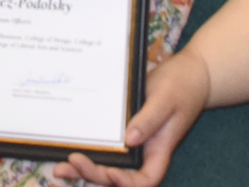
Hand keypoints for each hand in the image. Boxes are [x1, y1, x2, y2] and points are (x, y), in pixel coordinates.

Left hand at [53, 48, 209, 186]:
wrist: (189, 73)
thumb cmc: (183, 85)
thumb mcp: (167, 98)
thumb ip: (150, 119)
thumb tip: (130, 139)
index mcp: (159, 149)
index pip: (145, 179)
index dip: (127, 182)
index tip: (111, 172)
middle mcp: (144, 151)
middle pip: (119, 177)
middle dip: (95, 174)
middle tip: (73, 161)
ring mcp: (133, 142)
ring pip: (108, 166)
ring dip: (85, 170)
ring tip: (59, 169)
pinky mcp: (123, 130)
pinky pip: (107, 147)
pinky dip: (89, 152)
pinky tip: (68, 151)